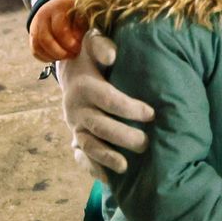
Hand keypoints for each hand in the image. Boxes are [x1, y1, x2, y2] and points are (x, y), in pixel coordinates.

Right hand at [31, 0, 85, 61]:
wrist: (55, 5)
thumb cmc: (71, 11)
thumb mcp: (80, 13)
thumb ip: (80, 26)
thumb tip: (77, 42)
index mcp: (56, 9)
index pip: (58, 29)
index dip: (68, 42)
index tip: (77, 48)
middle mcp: (41, 18)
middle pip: (45, 39)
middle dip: (59, 52)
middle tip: (72, 55)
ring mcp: (34, 27)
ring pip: (38, 46)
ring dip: (52, 56)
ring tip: (66, 57)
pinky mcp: (31, 37)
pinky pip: (35, 51)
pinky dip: (45, 58)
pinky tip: (57, 58)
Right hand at [59, 30, 154, 178]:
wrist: (69, 68)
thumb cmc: (90, 54)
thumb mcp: (92, 42)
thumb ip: (101, 45)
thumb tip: (112, 53)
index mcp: (84, 85)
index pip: (108, 99)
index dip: (129, 108)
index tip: (152, 114)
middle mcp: (76, 108)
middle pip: (99, 126)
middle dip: (123, 136)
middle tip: (146, 144)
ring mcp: (74, 124)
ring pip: (88, 144)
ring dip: (106, 157)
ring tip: (125, 167)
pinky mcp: (75, 135)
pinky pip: (80, 155)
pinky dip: (92, 168)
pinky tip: (107, 178)